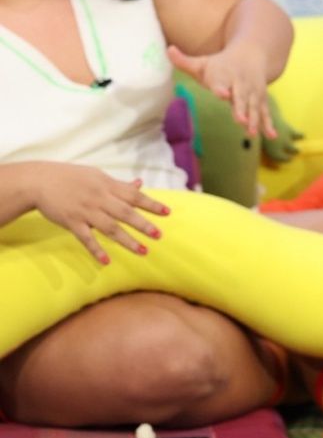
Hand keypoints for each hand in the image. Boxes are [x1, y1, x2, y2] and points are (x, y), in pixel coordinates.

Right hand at [31, 164, 168, 263]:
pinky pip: (86, 238)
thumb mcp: (97, 176)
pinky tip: (106, 261)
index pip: (134, 196)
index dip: (151, 204)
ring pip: (110, 228)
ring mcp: (86, 211)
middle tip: (159, 235)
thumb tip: (141, 184)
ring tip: (143, 251)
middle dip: (143, 224)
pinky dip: (96, 250)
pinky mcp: (72, 222)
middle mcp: (99, 198)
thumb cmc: (71, 178)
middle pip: (125, 213)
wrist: (39, 181)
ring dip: (127, 240)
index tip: (167, 213)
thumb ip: (119, 184)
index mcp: (107, 186)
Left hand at [168, 44, 275, 138]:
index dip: (221, 89)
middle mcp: (240, 84)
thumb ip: (184, 61)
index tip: (222, 94)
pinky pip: (265, 113)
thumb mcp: (203, 62)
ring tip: (252, 133)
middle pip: (241, 97)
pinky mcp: (260, 100)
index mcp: (224, 75)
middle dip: (241, 108)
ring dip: (254, 120)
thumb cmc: (221, 64)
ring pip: (254, 107)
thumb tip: (168, 50)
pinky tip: (272, 136)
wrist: (252, 54)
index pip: (221, 83)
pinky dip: (269, 124)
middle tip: (240, 120)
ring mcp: (252, 93)